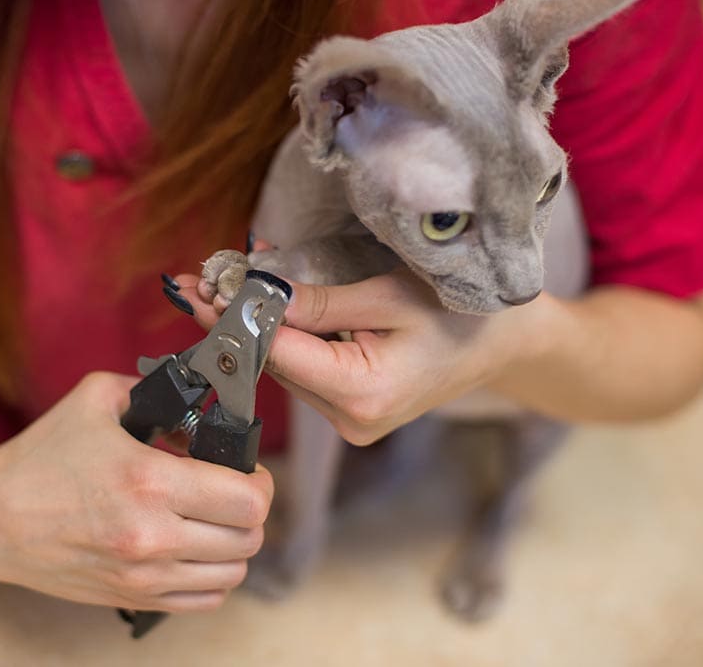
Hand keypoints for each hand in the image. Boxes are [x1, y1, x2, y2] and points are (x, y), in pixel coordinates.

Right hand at [0, 372, 273, 611]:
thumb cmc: (42, 456)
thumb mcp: (98, 398)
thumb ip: (157, 391)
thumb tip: (202, 402)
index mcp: (148, 481)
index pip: (248, 499)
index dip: (258, 480)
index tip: (245, 470)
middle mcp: (152, 536)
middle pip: (249, 538)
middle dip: (248, 509)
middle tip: (228, 490)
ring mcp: (144, 575)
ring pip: (234, 573)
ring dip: (233, 543)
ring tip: (211, 519)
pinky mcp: (134, 597)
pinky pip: (206, 599)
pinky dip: (212, 575)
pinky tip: (193, 548)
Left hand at [177, 269, 544, 444]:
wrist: (508, 343)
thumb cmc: (462, 311)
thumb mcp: (390, 294)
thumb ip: (319, 301)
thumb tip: (253, 296)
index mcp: (362, 392)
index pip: (278, 353)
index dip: (234, 319)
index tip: (199, 287)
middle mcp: (350, 419)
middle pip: (274, 364)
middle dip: (234, 320)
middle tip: (193, 281)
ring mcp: (350, 420)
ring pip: (285, 367)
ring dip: (254, 326)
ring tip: (220, 282)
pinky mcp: (351, 410)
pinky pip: (305, 369)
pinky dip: (283, 335)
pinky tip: (260, 303)